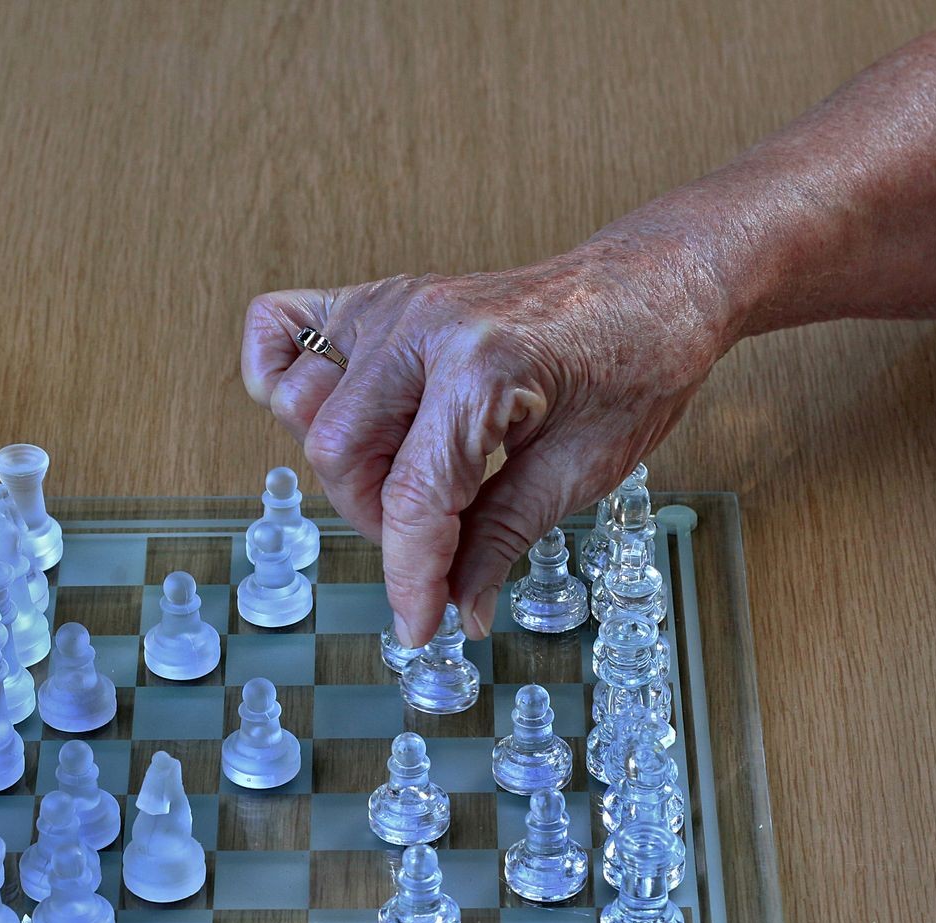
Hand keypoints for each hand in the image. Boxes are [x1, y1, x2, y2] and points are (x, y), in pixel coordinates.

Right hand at [242, 235, 735, 643]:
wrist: (654, 284)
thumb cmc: (635, 363)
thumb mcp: (584, 468)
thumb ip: (502, 538)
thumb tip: (454, 607)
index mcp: (484, 367)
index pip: (414, 495)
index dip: (410, 576)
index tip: (419, 625)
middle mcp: (424, 326)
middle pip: (338, 452)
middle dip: (377, 521)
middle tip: (433, 543)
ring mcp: (394, 305)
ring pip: (304, 406)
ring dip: (343, 467)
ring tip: (403, 481)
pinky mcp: (379, 299)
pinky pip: (280, 329)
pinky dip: (282, 378)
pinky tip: (335, 416)